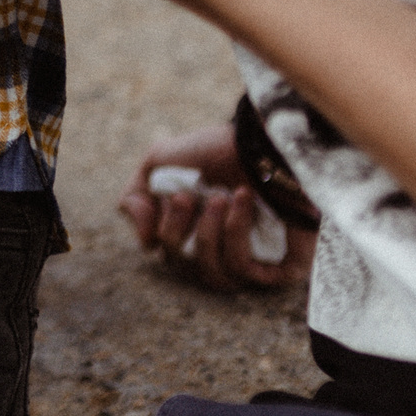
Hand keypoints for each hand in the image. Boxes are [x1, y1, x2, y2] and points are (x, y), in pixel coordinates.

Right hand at [118, 123, 314, 291]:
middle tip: (189, 196)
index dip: (166, 231)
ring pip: (213, 276)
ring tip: (220, 198)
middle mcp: (220, 250)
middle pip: (185, 269)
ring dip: (209, 234)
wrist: (261, 138)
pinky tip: (242, 201)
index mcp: (192, 231)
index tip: (176, 196)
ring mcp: (252, 262)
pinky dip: (235, 233)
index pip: (168, 256)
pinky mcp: (281, 267)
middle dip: (181, 231)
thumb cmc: (216, 150)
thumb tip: (146, 244)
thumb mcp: (159, 162)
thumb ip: (135, 199)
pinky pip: (245, 271)